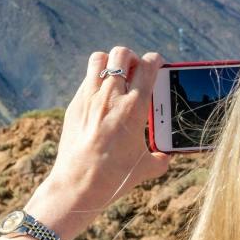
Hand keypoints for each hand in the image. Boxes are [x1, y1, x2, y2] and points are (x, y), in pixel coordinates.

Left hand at [29, 47, 172, 233]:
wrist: (78, 185)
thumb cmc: (115, 177)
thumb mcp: (145, 168)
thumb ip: (160, 158)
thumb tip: (165, 157)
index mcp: (135, 107)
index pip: (149, 66)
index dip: (155, 61)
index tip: (157, 64)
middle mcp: (112, 96)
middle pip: (122, 54)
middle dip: (132, 58)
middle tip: (135, 70)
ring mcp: (89, 98)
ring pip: (99, 59)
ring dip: (110, 62)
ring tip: (115, 75)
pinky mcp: (74, 105)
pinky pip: (86, 80)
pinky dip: (95, 81)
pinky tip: (99, 97)